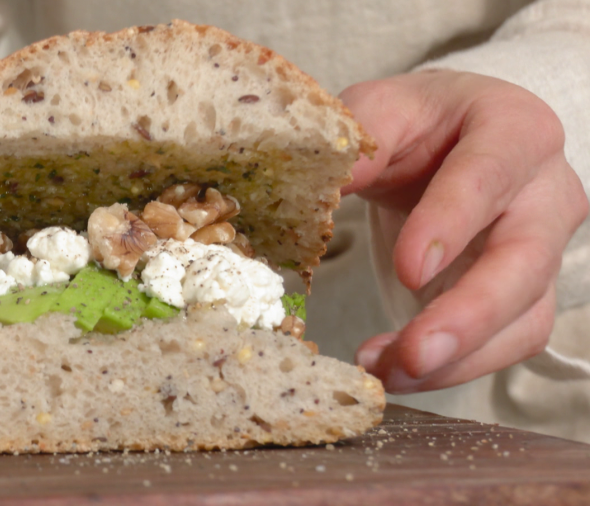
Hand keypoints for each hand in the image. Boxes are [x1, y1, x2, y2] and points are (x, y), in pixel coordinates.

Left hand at [339, 70, 587, 393]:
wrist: (446, 142)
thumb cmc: (416, 123)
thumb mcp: (379, 110)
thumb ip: (357, 140)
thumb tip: (323, 185)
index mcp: (513, 127)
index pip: (489, 175)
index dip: (452, 224)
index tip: (409, 271)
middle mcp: (545, 190)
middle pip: (525, 261)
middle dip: (470, 315)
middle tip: (413, 354)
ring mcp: (544, 248)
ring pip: (524, 317)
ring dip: (457, 359)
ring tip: (387, 373)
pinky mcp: (525, 294)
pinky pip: (505, 344)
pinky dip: (453, 368)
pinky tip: (397, 371)